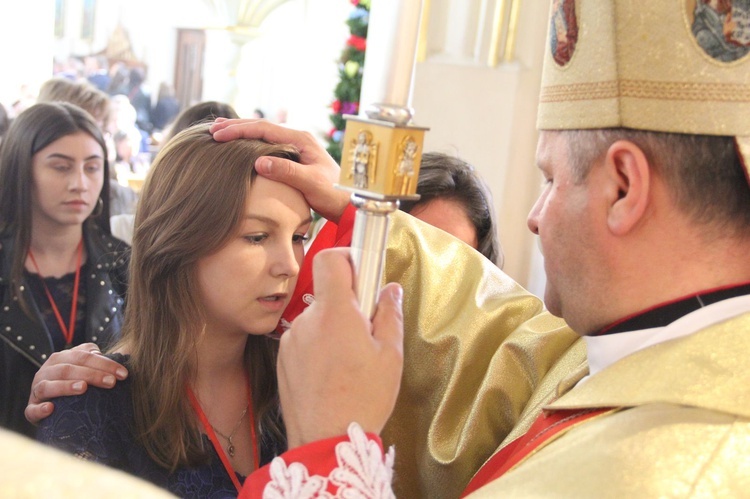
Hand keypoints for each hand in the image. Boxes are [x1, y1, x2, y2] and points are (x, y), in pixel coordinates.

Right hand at [25, 343, 127, 423]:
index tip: (124, 374)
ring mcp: (37, 390)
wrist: (54, 405)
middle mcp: (47, 371)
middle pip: (68, 369)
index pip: (84, 356)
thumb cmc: (76, 382)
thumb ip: (97, 359)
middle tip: (111, 382)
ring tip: (83, 388)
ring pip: (48, 385)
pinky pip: (32, 409)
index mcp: (61, 358)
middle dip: (92, 375)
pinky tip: (51, 408)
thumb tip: (117, 355)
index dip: (105, 363)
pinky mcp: (31, 408)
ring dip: (65, 386)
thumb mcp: (85, 368)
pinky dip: (40, 409)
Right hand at [210, 119, 350, 221]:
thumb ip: (286, 172)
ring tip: (220, 131)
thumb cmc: (332, 193)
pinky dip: (250, 143)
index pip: (263, 128)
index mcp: (300, 139)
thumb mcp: (310, 183)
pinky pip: (267, 144)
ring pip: (263, 134)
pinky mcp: (293, 157)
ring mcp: (295, 147)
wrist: (347, 202)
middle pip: (261, 127)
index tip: (219, 135)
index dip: (239, 130)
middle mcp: (297, 138)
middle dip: (236, 127)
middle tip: (213, 129)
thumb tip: (258, 161)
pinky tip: (239, 147)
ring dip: (242, 132)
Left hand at [277, 248, 403, 447]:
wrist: (324, 442)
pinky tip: (332, 374)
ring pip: (317, 319)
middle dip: (348, 304)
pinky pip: (304, 339)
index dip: (348, 258)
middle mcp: (307, 320)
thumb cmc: (363, 399)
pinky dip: (318, 347)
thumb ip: (389, 314)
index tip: (364, 274)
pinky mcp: (282, 359)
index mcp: (335, 313)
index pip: (330, 259)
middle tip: (367, 332)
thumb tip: (390, 289)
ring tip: (350, 362)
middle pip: (327, 293)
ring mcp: (291, 340)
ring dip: (333, 329)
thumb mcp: (390, 355)